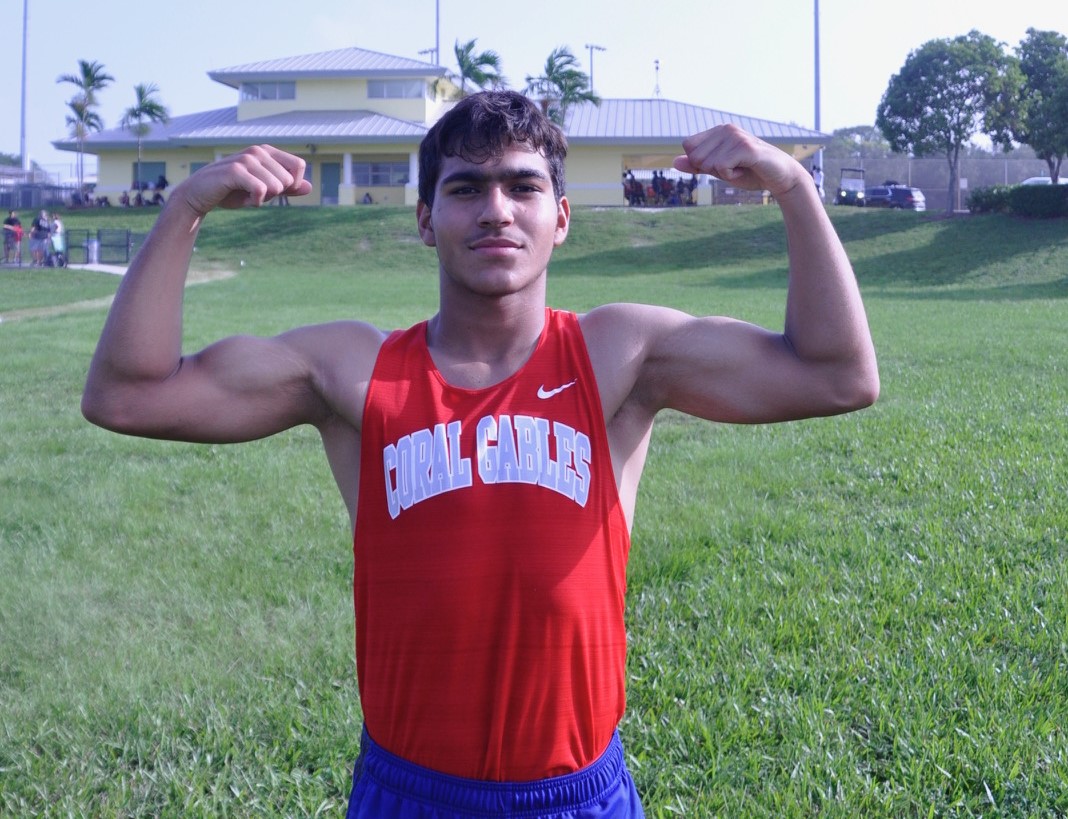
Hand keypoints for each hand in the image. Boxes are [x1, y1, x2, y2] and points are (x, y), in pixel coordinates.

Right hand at [173, 145, 312, 216]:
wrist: (200, 194)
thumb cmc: (233, 191)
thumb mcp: (264, 190)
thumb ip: (287, 188)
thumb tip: (309, 187)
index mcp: (267, 152)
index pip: (299, 166)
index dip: (292, 184)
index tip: (273, 189)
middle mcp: (258, 151)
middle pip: (288, 180)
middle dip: (274, 194)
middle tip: (253, 192)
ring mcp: (247, 159)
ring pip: (276, 186)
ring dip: (263, 198)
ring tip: (246, 194)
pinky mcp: (235, 171)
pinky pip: (261, 191)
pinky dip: (255, 201)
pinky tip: (243, 198)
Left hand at [673, 125, 804, 198]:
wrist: (780, 177)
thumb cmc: (750, 172)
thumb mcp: (719, 170)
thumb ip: (697, 166)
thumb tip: (674, 161)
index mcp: (718, 131)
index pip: (688, 146)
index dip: (701, 163)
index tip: (723, 164)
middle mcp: (726, 129)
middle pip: (695, 157)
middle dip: (712, 170)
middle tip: (734, 167)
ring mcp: (736, 136)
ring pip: (707, 164)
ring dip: (724, 174)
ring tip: (742, 167)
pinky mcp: (745, 147)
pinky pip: (720, 168)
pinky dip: (731, 176)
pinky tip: (746, 169)